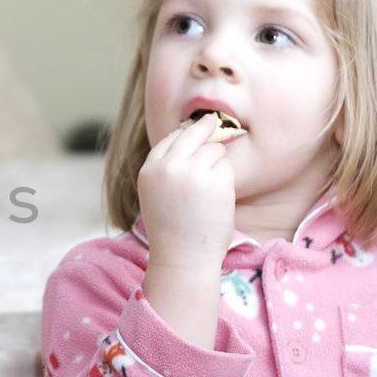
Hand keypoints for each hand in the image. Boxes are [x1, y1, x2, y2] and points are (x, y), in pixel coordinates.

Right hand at [137, 113, 235, 269]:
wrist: (183, 258)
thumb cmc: (172, 231)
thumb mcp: (156, 194)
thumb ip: (166, 170)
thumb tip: (187, 140)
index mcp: (149, 170)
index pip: (170, 139)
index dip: (185, 132)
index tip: (196, 125)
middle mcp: (168, 167)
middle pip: (193, 134)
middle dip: (207, 126)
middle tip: (216, 119)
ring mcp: (192, 172)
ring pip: (214, 150)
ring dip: (218, 164)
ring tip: (210, 193)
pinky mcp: (215, 180)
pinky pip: (227, 167)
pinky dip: (227, 180)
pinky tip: (218, 200)